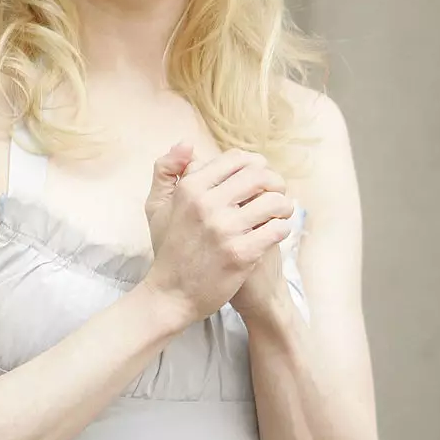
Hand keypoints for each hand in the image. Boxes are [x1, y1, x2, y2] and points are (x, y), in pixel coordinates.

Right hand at [143, 147, 293, 327]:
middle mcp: (207, 204)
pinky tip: (275, 233)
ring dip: (283, 206)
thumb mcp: (157, 206)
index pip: (237, 160)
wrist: (171, 295)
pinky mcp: (241, 254)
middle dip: (275, 182)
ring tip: (280, 213)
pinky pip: (277, 229)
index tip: (259, 178)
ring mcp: (225, 230)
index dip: (255, 165)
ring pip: (274, 201)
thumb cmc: (169, 248)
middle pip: (260, 176)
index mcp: (190, 188)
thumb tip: (187, 144)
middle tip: (276, 194)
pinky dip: (281, 228)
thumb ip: (167, 170)